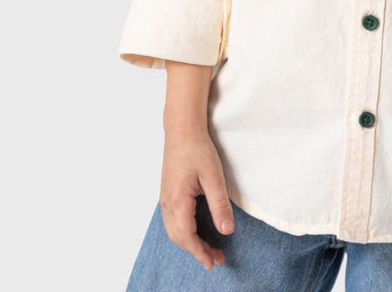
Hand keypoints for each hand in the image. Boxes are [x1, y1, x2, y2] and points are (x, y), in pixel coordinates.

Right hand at [159, 127, 235, 270]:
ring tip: (207, 249)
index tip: (214, 262)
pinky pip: (172, 221)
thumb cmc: (197, 148)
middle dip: (196, 251)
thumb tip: (226, 231)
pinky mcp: (168, 192)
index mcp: (177, 201)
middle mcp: (167, 202)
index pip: (187, 236)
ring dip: (189, 243)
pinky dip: (183, 232)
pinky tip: (194, 231)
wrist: (182, 128)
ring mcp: (165, 197)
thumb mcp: (214, 176)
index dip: (200, 252)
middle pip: (178, 237)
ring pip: (173, 230)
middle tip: (216, 259)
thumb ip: (220, 205)